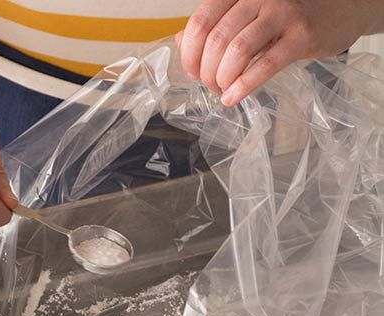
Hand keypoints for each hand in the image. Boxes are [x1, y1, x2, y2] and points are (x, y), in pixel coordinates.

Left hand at [178, 0, 383, 106]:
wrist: (342, 5)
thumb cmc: (289, 12)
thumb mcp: (248, 12)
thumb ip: (214, 25)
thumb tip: (180, 42)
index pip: (200, 22)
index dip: (190, 54)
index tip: (193, 72)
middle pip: (215, 40)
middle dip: (206, 72)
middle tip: (211, 86)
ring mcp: (281, 14)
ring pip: (236, 52)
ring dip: (222, 80)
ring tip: (223, 91)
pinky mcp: (301, 37)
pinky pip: (264, 66)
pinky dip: (243, 87)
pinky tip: (232, 98)